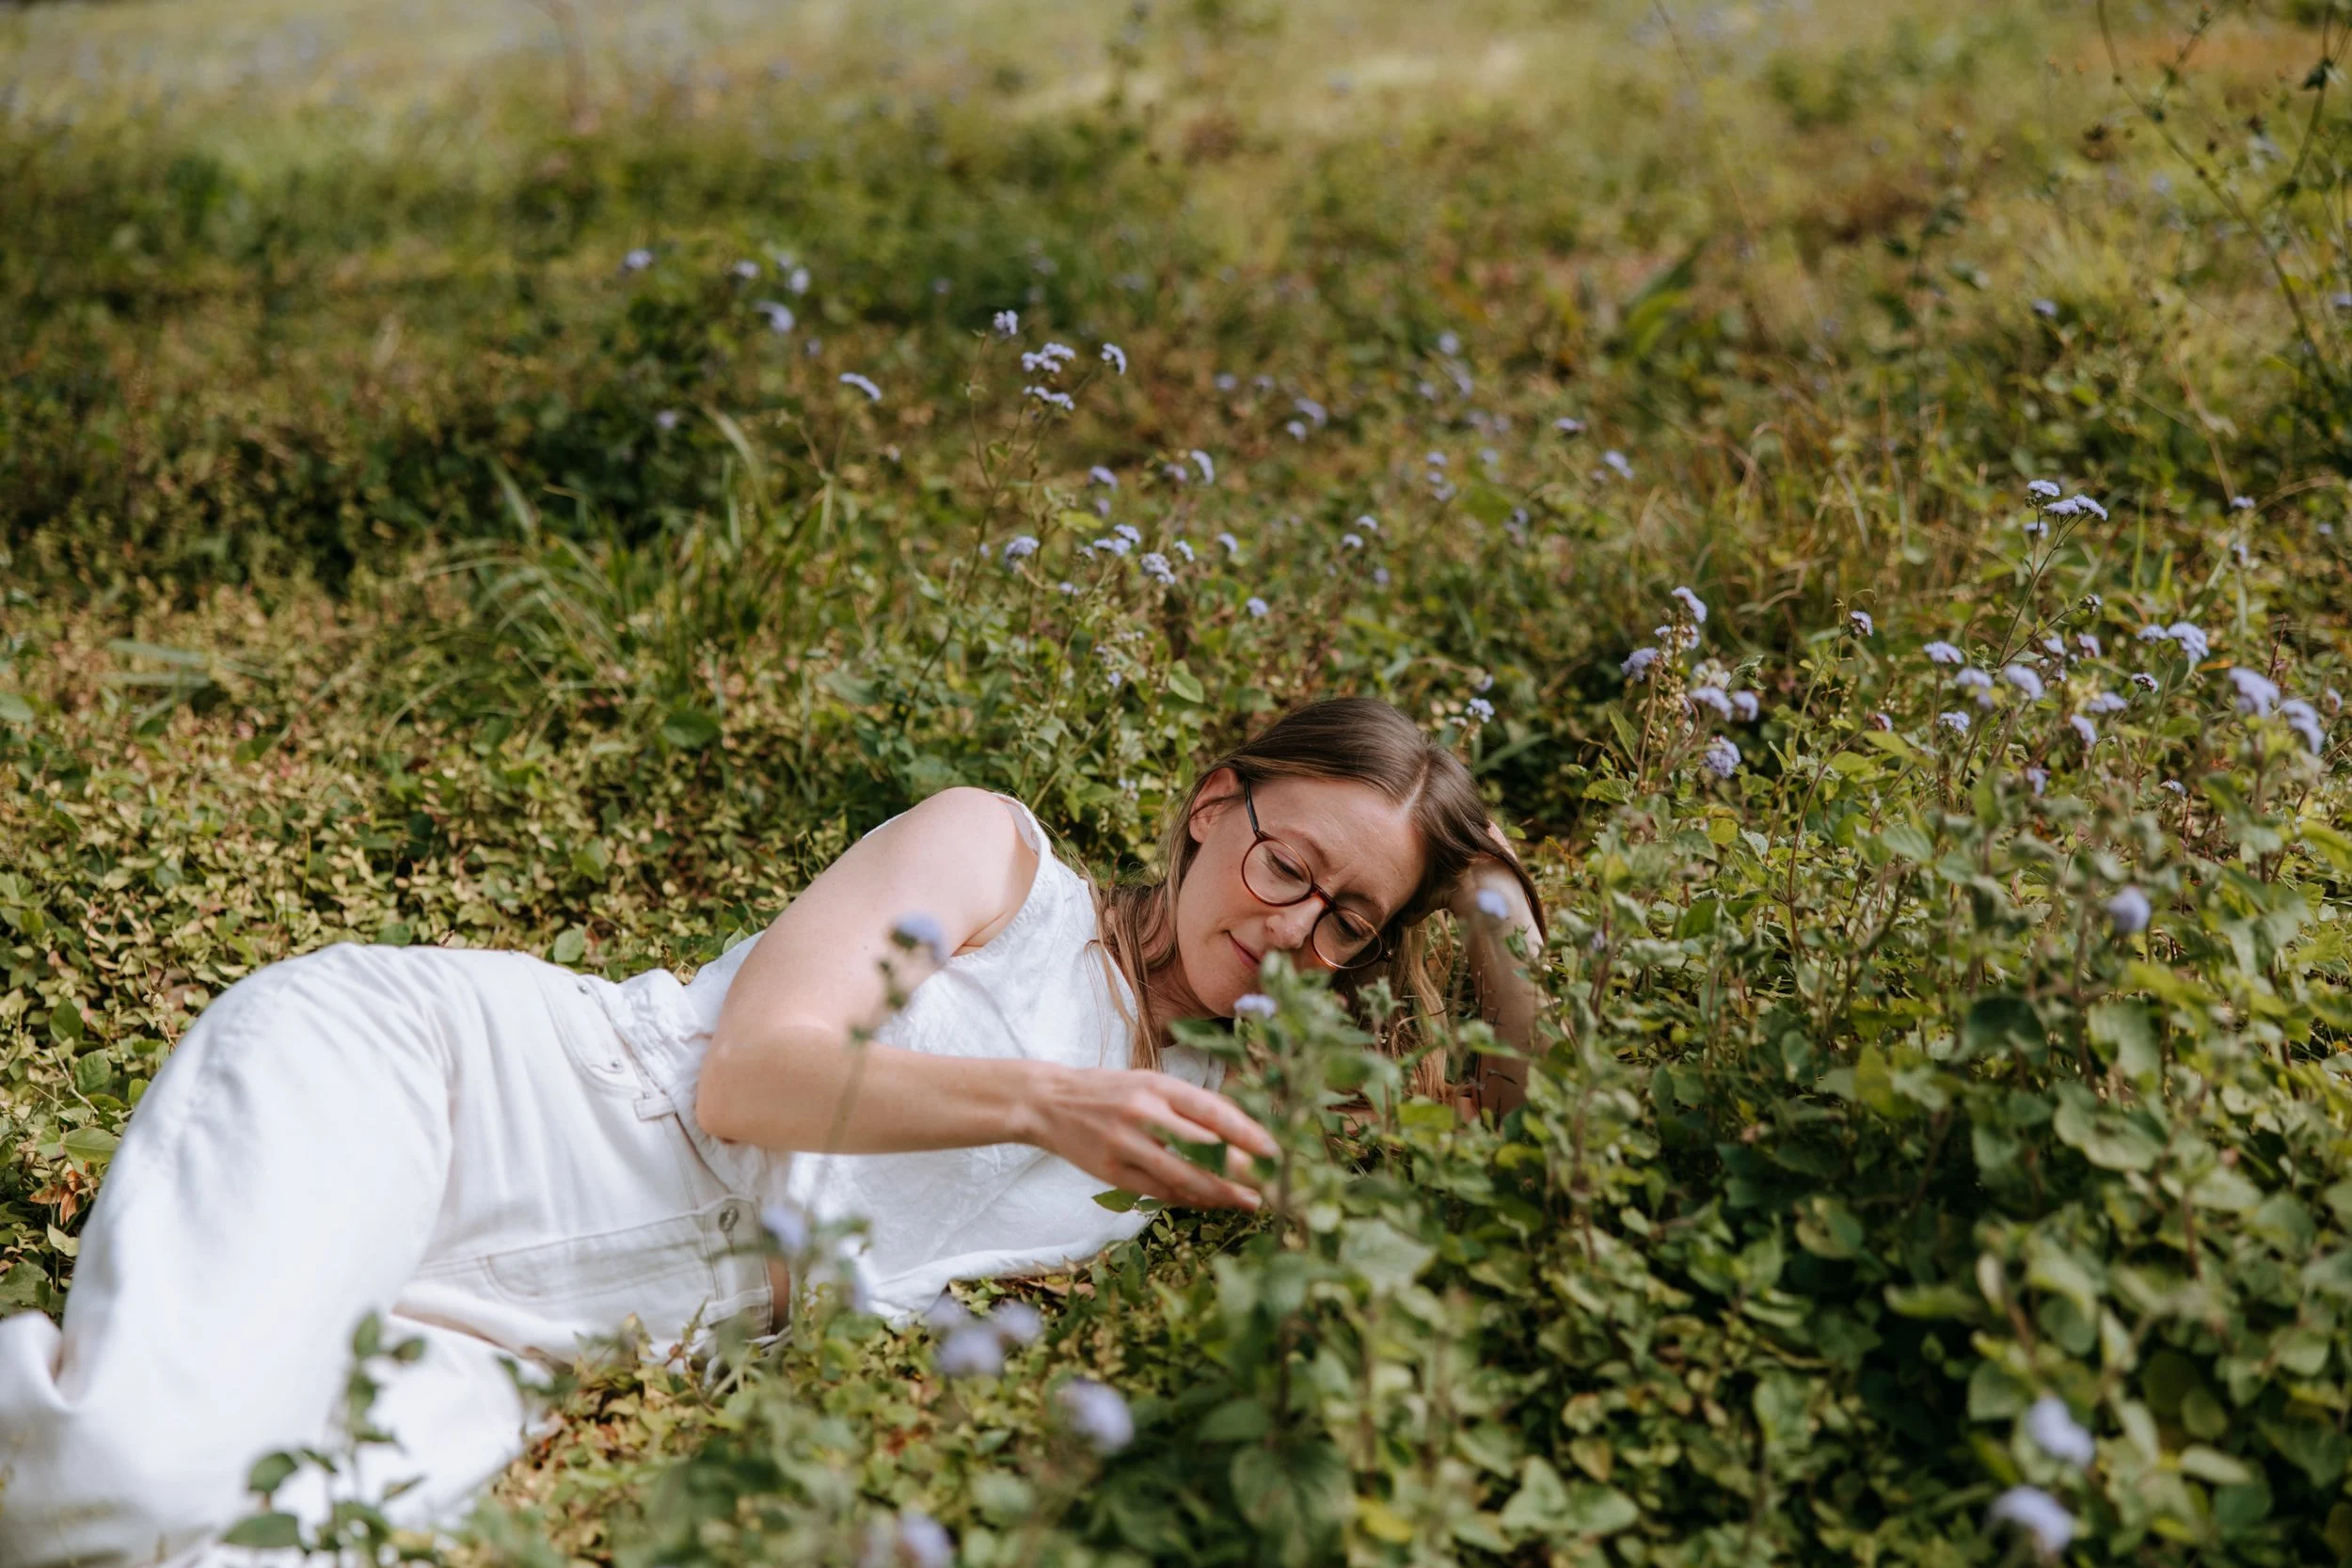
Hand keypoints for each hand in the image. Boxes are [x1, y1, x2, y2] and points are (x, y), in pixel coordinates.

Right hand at [1026, 1065, 1277, 1209]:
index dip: (1247, 1133)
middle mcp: (1145, 1113)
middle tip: (1274, 1182)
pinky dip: (1190, 1198)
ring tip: (1250, 1200)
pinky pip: (1161, 1191)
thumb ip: (1189, 1103)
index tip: (1274, 1150)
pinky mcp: (1113, 1172)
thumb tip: (1241, 1126)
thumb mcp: (1150, 1081)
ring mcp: (1127, 1144)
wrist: (1050, 1103)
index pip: (1213, 1111)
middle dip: (1244, 1168)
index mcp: (1158, 1086)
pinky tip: (1213, 1202)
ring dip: (1222, 1192)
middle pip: (1205, 1147)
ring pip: (1185, 1176)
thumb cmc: (1110, 1091)